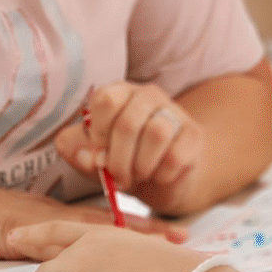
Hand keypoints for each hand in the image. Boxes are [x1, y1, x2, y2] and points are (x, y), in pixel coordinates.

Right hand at [0, 177, 173, 260]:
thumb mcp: (4, 228)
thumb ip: (28, 238)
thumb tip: (47, 253)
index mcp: (47, 212)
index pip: (98, 218)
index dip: (131, 224)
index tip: (162, 231)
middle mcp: (50, 213)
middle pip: (107, 222)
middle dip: (144, 230)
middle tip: (179, 235)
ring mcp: (39, 222)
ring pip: (93, 228)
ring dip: (127, 236)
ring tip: (161, 244)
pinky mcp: (23, 234)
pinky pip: (65, 241)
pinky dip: (89, 248)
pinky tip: (107, 254)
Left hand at [8, 221, 205, 271]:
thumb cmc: (167, 265)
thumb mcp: (143, 248)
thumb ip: (126, 252)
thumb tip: (129, 261)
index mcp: (101, 231)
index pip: (60, 228)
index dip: (36, 231)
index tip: (19, 232)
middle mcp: (85, 245)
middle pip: (48, 253)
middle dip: (30, 256)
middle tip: (14, 258)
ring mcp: (79, 265)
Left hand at [55, 84, 204, 203]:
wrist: (164, 178)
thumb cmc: (124, 160)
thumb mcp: (93, 157)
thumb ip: (77, 152)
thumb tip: (86, 157)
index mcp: (119, 93)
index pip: (105, 100)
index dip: (98, 134)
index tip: (99, 154)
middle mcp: (147, 95)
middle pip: (127, 123)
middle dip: (118, 160)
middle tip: (118, 177)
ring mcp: (174, 112)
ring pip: (156, 134)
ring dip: (141, 166)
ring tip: (139, 174)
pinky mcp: (194, 135)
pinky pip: (176, 155)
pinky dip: (162, 175)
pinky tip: (159, 176)